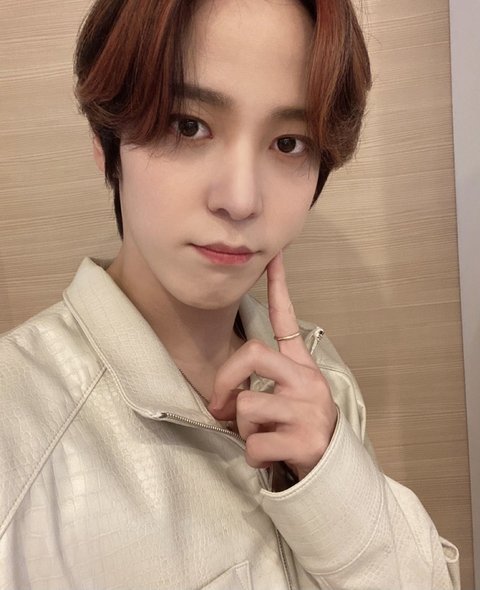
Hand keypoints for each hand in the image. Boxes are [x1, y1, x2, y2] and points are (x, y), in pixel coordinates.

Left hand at [209, 251, 337, 480]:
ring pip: (247, 406)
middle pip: (252, 354)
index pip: (287, 320)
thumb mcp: (289, 399)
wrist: (333, 471)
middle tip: (221, 406)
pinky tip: (270, 458)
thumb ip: (262, 387)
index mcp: (302, 368)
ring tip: (263, 436)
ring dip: (244, 430)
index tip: (274, 255)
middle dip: (225, 381)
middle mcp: (307, 381)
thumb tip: (222, 399)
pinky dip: (253, 457)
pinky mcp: (305, 440)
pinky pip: (254, 444)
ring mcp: (308, 410)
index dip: (279, 287)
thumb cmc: (300, 429)